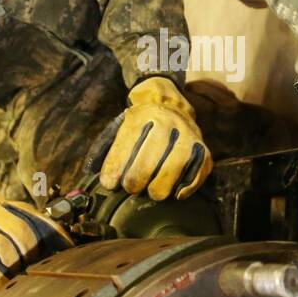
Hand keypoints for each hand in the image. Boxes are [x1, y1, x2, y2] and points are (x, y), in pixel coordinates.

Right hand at [0, 190, 72, 294]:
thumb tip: (31, 242)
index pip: (32, 214)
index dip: (53, 234)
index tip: (68, 250)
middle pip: (24, 233)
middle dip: (38, 256)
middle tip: (44, 273)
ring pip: (7, 251)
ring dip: (19, 271)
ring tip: (24, 284)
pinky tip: (1, 292)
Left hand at [95, 77, 211, 199]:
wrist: (170, 103)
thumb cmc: (140, 124)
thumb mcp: (120, 126)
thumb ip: (106, 149)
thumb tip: (94, 174)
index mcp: (143, 115)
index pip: (127, 145)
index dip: (116, 168)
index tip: (109, 184)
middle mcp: (168, 122)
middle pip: (149, 160)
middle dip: (136, 181)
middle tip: (130, 189)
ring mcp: (188, 136)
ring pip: (173, 168)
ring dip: (159, 187)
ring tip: (150, 192)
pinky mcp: (203, 149)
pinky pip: (197, 173)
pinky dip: (185, 187)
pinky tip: (174, 193)